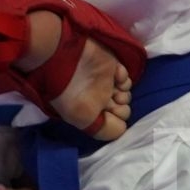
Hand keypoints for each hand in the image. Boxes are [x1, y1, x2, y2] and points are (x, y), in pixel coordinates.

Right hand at [18, 11, 133, 140]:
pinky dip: (123, 78)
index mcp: (90, 112)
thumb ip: (105, 130)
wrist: (63, 59)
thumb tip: (123, 127)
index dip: (115, 121)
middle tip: (112, 102)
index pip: (113, 123)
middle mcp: (98, 99)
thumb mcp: (82, 119)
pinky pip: (126, 77)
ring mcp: (105, 83)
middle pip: (122, 109)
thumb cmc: (68, 92)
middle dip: (121, 109)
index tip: (108, 115)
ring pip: (126, 94)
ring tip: (114, 90)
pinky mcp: (110, 66)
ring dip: (124, 95)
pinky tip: (115, 76)